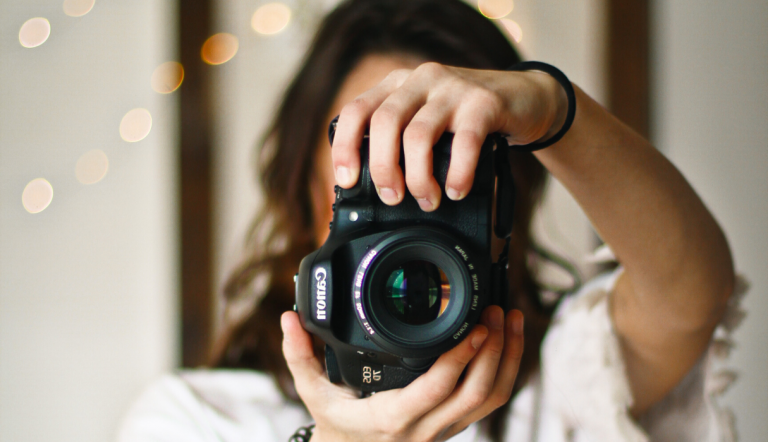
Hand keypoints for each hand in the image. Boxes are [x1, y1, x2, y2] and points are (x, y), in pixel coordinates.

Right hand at [281, 306, 523, 441]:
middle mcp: (426, 427)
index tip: (475, 326)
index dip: (462, 357)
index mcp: (393, 417)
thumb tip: (289, 318)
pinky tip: (508, 342)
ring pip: (491, 400)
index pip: (437, 388)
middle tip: (498, 312)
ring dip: (509, 360)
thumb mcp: (312, 393)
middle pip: (478, 394)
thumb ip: (299, 355)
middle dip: (496, 351)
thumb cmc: (336, 427)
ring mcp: (444, 430)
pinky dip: (505, 372)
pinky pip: (489, 403)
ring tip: (512, 320)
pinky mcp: (454, 426)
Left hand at [331, 62, 566, 210]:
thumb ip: (401, 141)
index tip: (347, 180)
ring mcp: (452, 89)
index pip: (356, 111)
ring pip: (418, 135)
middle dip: (383, 168)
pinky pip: (464, 142)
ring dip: (418, 178)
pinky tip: (457, 190)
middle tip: (392, 197)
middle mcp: (420, 81)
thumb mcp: (426, 122)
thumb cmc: (467, 119)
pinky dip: (457, 174)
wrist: (524, 99)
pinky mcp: (484, 102)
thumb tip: (375, 189)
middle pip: (383, 123)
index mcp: (397, 85)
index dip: (345, 147)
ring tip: (428, 199)